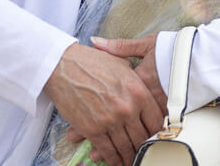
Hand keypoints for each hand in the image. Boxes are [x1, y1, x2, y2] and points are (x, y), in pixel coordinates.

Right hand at [43, 42, 164, 165]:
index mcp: (139, 92)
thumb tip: (142, 86)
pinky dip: (112, 159)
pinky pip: (107, 150)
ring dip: (129, 157)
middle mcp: (128, 108)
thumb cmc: (91, 63)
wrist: (63, 66)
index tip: (155, 138)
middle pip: (142, 137)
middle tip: (144, 153)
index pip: (156, 121)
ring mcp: (110, 121)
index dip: (157, 133)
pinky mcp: (93, 130)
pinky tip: (116, 162)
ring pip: (126, 147)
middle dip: (143, 147)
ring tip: (131, 161)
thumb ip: (135, 80)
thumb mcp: (121, 65)